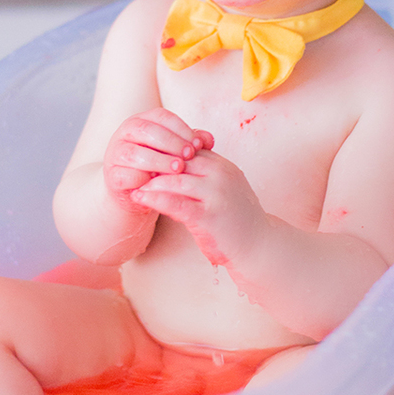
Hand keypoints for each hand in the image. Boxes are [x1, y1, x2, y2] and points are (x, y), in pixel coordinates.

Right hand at [103, 110, 213, 212]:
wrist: (136, 191)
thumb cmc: (159, 166)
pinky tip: (160, 183)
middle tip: (189, 154)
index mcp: (141, 121)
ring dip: (159, 161)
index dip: (181, 128)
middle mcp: (125, 134)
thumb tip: (208, 139)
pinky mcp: (112, 176)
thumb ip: (190, 142)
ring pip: (135, 153)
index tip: (199, 143)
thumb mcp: (175, 152)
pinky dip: (143, 179)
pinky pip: (126, 175)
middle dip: (171, 142)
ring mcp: (115, 154)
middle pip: (147, 131)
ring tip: (178, 169)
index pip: (161, 116)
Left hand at [130, 150, 266, 269]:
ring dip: (151, 181)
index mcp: (223, 166)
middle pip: (180, 160)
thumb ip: (205, 175)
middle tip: (134, 167)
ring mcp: (216, 194)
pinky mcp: (208, 215)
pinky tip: (140, 198)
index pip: (189, 149)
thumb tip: (177, 164)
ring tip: (134, 183)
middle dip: (156, 163)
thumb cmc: (237, 218)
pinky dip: (154, 199)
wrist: (259, 246)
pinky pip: (175, 203)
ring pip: (175, 179)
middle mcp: (221, 175)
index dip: (167, 152)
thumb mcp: (224, 188)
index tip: (146, 156)